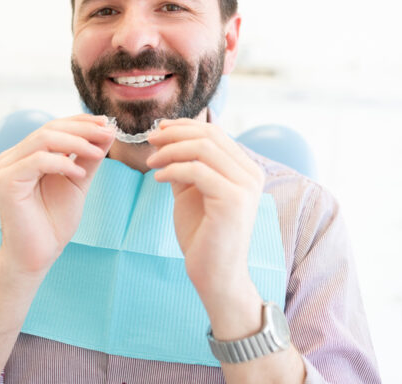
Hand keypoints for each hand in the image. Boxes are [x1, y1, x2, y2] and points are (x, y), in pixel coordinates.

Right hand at [0, 114, 115, 277]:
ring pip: (43, 139)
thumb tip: (108, 131)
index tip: (107, 124)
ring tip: (99, 152)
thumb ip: (88, 158)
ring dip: (76, 142)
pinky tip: (79, 173)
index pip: (54, 126)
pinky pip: (37, 160)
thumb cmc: (53, 222)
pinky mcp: (6, 181)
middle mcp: (13, 157)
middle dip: (82, 129)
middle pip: (49, 128)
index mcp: (27, 154)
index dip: (81, 122)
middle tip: (108, 133)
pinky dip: (62, 163)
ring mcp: (7, 167)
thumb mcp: (77, 182)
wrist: (37, 256)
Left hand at [146, 118, 264, 299]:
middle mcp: (251, 174)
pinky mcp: (233, 200)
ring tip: (150, 162)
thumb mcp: (191, 191)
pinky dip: (172, 169)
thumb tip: (166, 139)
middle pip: (209, 135)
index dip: (184, 126)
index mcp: (245, 169)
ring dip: (170, 151)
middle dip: (174, 134)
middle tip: (149, 141)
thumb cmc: (202, 235)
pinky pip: (197, 171)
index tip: (158, 130)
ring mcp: (245, 186)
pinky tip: (157, 179)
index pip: (214, 133)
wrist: (215, 275)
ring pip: (203, 148)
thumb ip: (185, 166)